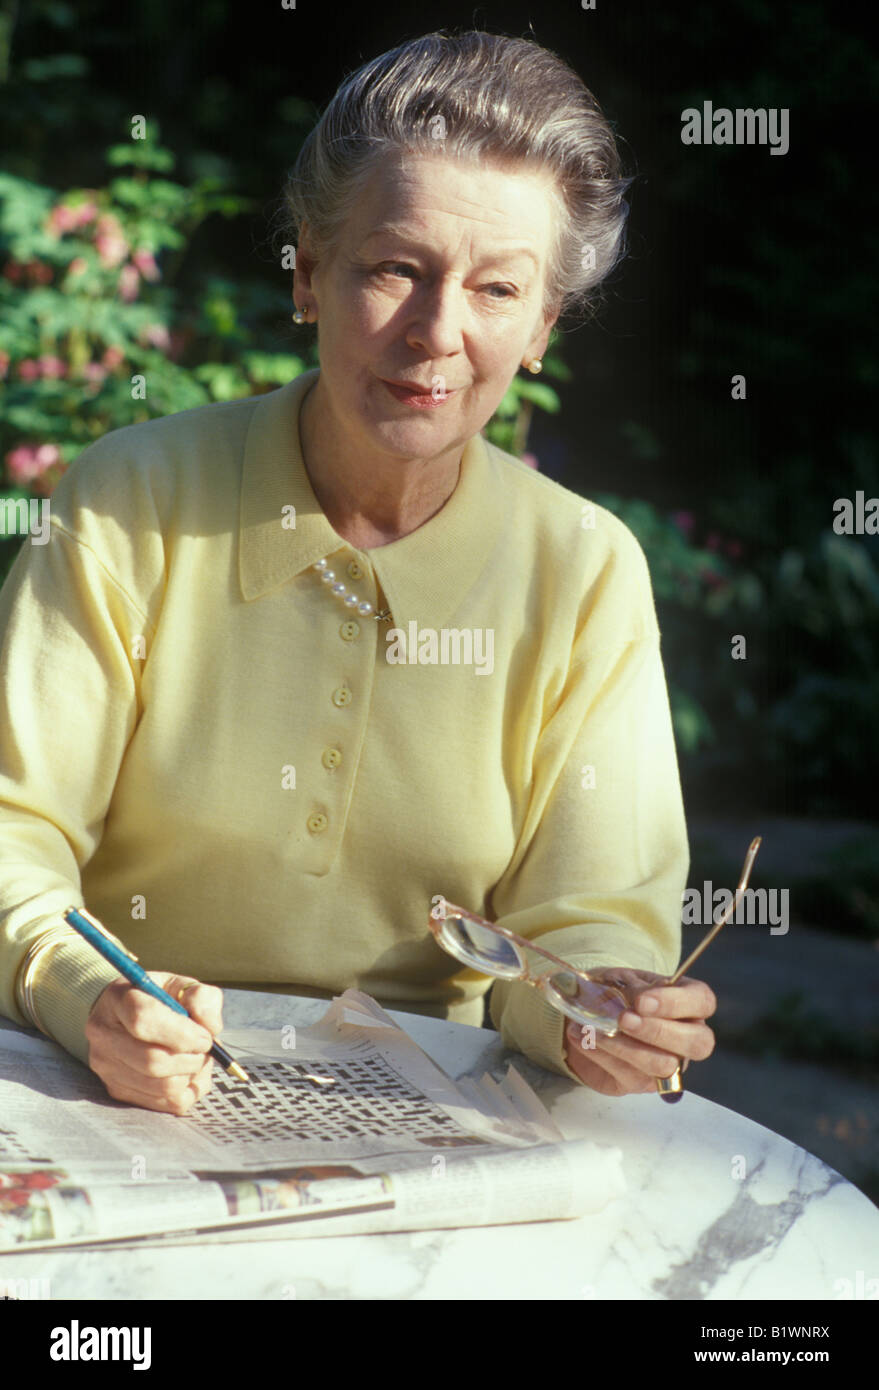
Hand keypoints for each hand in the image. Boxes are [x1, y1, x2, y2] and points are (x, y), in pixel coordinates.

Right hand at [85, 972, 224, 1113]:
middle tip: (205, 1049)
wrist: (129, 1016)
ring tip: (196, 1058)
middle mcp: (104, 1035)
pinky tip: (187, 1073)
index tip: (205, 1036)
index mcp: (118, 998)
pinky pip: (164, 1104)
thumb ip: (201, 998)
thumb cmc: (161, 999)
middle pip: (153, 1060)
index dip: (182, 1033)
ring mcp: (107, 1067)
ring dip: (192, 1075)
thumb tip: (210, 1029)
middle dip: (192, 1058)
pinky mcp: (117, 1090)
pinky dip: (186, 1090)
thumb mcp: (182, 986)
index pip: (143, 1019)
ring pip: (162, 1087)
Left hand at [562, 966, 716, 1096]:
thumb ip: (634, 987)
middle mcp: (687, 1036)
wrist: (588, 1013)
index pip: (702, 1001)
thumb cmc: (616, 991)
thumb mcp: (622, 980)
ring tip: (594, 1030)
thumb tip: (639, 999)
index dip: (675, 1003)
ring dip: (625, 1047)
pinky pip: (628, 1074)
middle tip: (624, 1019)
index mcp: (689, 1002)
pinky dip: (601, 1054)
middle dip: (659, 1031)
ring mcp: (668, 1063)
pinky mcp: (640, 1082)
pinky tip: (582, 1037)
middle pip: (698, 1043)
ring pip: (663, 1065)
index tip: (642, 1001)